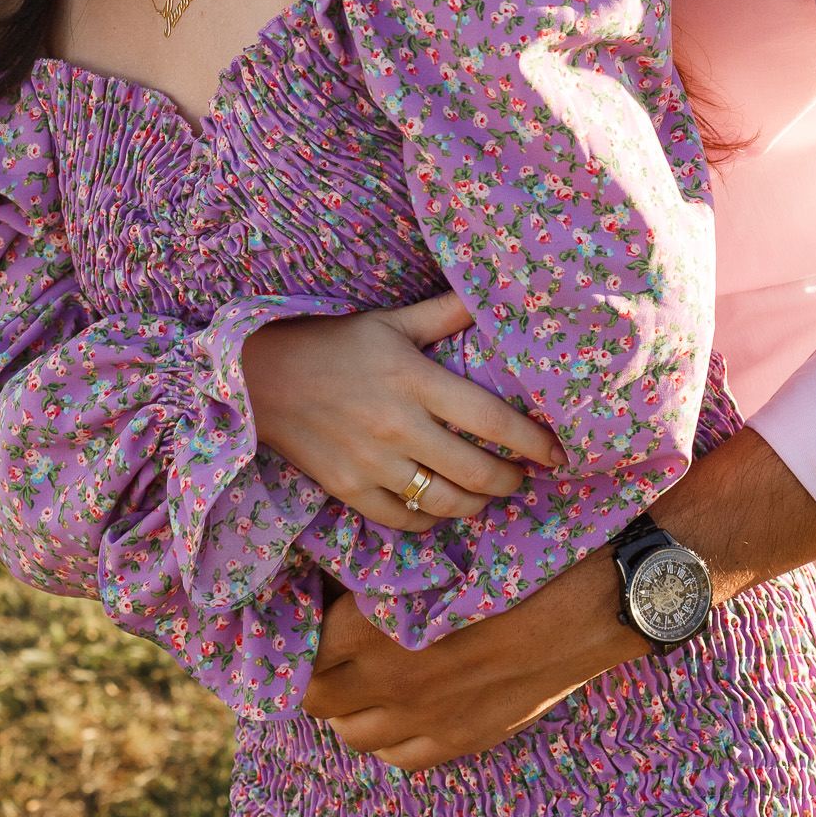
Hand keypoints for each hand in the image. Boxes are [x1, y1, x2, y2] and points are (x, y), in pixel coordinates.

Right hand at [241, 295, 563, 529]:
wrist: (259, 377)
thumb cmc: (333, 344)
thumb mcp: (390, 320)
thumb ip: (445, 313)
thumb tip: (492, 295)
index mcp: (414, 379)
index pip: (492, 420)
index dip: (534, 443)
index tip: (556, 453)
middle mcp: (397, 426)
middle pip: (477, 473)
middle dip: (513, 481)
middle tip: (524, 477)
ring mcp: (371, 464)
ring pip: (446, 504)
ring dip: (479, 504)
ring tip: (489, 494)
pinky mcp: (348, 490)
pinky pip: (404, 521)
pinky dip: (432, 521)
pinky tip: (441, 507)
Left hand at [299, 428, 815, 770]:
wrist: (606, 591)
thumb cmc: (528, 550)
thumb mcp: (448, 545)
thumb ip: (393, 568)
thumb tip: (348, 570)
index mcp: (383, 627)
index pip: (309, 644)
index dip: (304, 625)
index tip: (311, 604)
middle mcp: (398, 684)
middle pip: (319, 696)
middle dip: (316, 670)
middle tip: (327, 639)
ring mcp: (435, 719)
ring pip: (353, 734)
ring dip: (346, 707)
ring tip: (356, 674)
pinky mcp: (471, 737)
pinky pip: (402, 757)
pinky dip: (390, 737)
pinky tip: (398, 707)